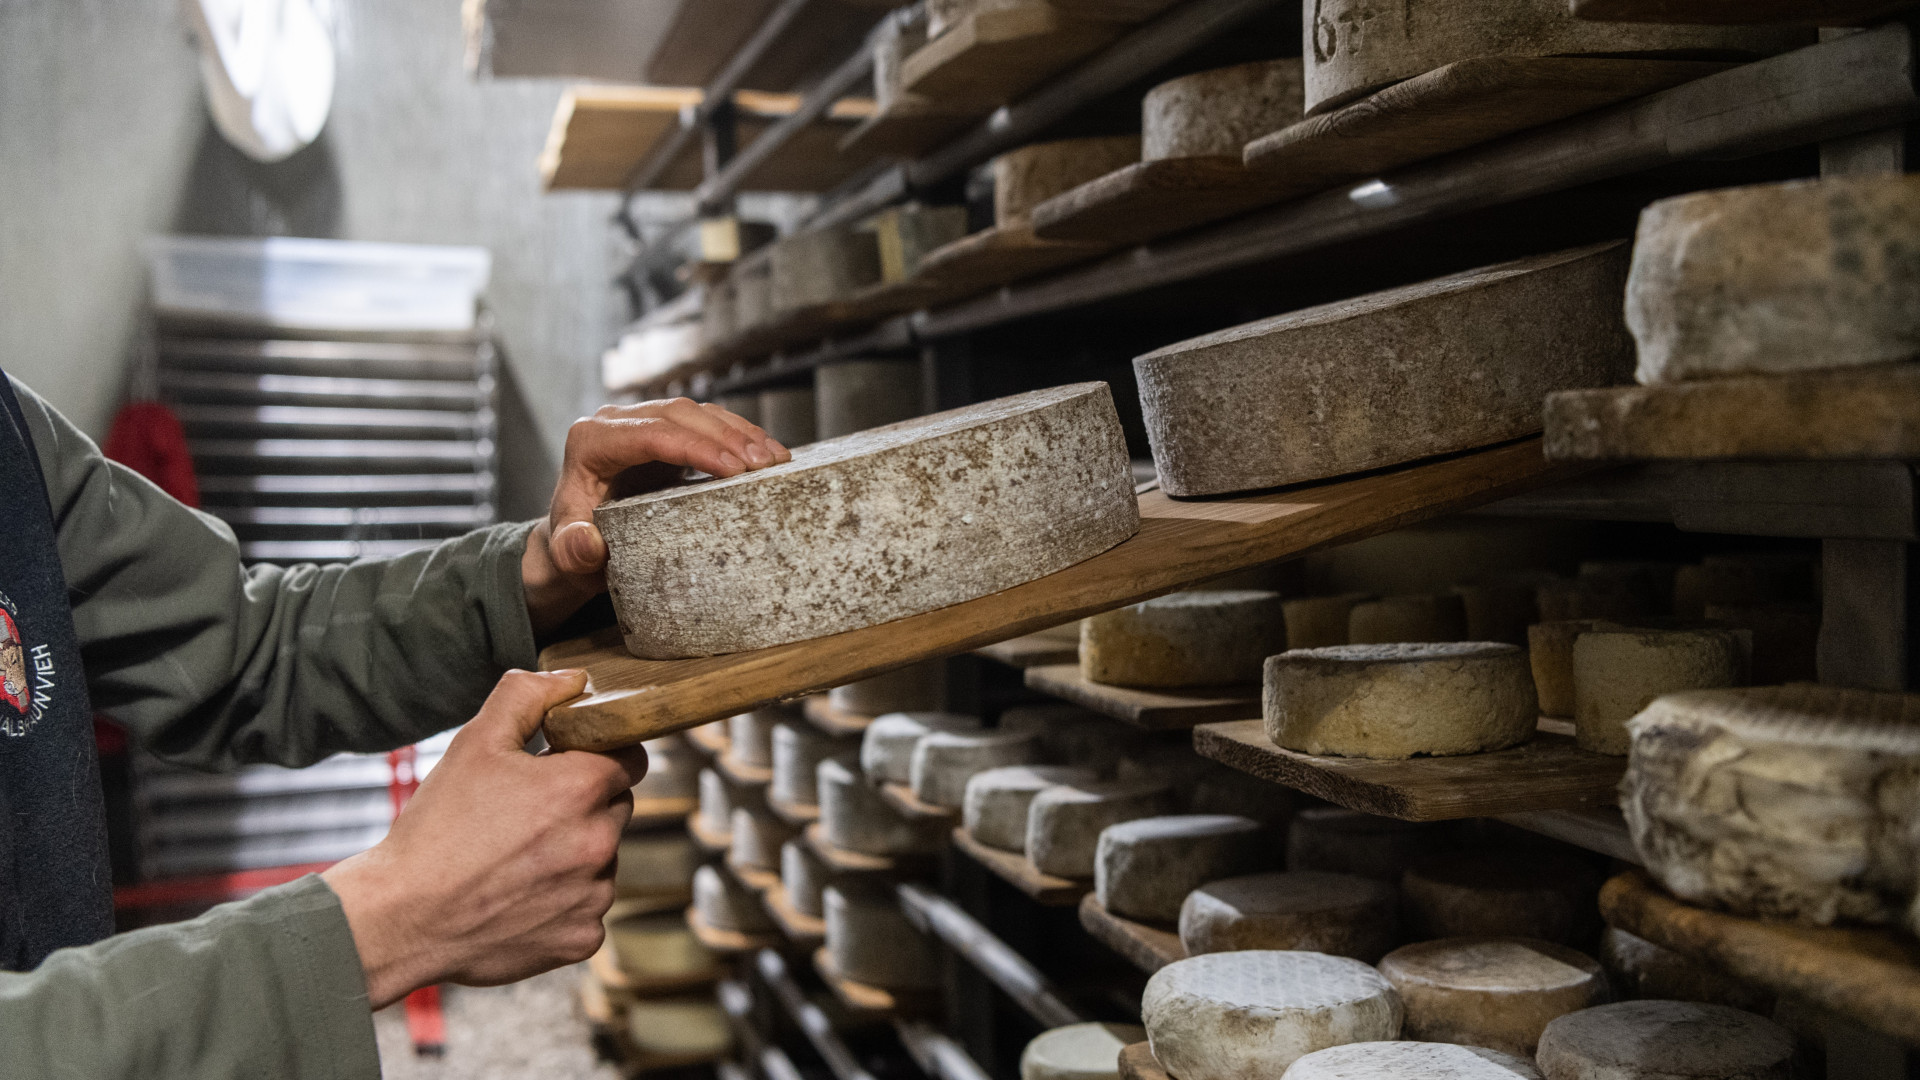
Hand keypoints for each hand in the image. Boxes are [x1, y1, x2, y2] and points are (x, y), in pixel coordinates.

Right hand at [322, 669, 647, 1007]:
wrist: (403, 916)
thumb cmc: (436, 828)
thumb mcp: (474, 743)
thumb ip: (526, 696)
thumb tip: (573, 679)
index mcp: (581, 788)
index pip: (630, 758)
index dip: (600, 757)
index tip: (568, 766)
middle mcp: (599, 842)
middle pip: (616, 807)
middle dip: (584, 804)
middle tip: (529, 814)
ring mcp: (593, 895)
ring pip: (604, 859)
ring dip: (575, 854)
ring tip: (516, 859)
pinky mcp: (581, 938)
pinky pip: (588, 908)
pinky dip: (563, 902)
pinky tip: (519, 896)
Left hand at [522, 398, 790, 634]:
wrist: (579, 540)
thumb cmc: (576, 546)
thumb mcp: (568, 555)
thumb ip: (572, 551)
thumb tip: (588, 544)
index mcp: (591, 442)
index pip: (649, 433)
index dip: (694, 446)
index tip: (732, 468)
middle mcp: (615, 422)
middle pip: (679, 415)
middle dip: (725, 437)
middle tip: (762, 465)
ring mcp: (643, 421)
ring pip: (697, 412)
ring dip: (739, 432)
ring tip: (773, 459)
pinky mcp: (665, 431)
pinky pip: (706, 422)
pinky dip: (739, 435)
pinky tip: (767, 452)